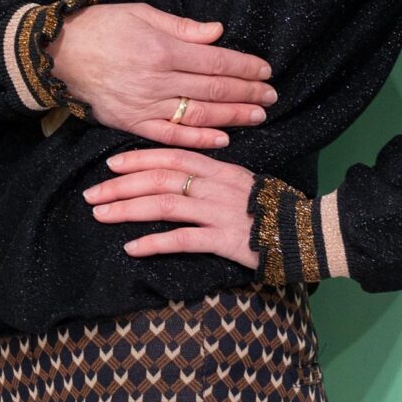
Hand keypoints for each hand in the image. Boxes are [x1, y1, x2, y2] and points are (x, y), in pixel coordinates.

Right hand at [46, 1, 276, 147]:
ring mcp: (145, 105)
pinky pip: (171, 135)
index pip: (215, 62)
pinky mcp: (132, 123)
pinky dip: (199, 138)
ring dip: (232, 117)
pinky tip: (222, 139)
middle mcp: (158, 80)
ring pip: (198, 115)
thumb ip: (182, 27)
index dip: (244, 67)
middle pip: (213, 90)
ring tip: (257, 116)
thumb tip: (217, 33)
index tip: (265, 71)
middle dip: (247, 93)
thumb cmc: (100, 27)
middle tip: (271, 96)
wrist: (57, 55)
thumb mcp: (141, 13)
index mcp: (162, 50)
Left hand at [80, 146, 261, 268]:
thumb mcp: (244, 182)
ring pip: (165, 205)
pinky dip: (155, 242)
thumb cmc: (275, 209)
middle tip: (92, 194)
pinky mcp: (226, 241)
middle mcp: (216, 185)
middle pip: (160, 178)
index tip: (112, 165)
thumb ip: (214, 177)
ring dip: (129, 209)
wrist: (309, 233)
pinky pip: (184, 240)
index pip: (172, 154)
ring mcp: (220, 212)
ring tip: (101, 215)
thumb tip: (181, 176)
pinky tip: (132, 247)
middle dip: (122, 185)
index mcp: (220, 168)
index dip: (139, 158)